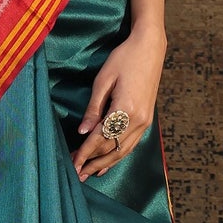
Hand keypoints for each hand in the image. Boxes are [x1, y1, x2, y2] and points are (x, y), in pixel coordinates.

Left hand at [71, 24, 165, 182]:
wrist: (150, 48)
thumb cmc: (123, 59)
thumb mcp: (103, 81)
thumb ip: (93, 109)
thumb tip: (82, 132)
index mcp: (126, 109)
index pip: (100, 138)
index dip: (85, 152)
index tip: (72, 163)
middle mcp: (138, 120)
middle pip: (113, 149)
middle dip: (93, 163)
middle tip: (76, 174)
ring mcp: (145, 121)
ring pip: (123, 150)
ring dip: (105, 163)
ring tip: (89, 173)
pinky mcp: (147, 119)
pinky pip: (131, 144)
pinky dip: (119, 155)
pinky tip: (108, 163)